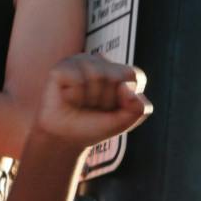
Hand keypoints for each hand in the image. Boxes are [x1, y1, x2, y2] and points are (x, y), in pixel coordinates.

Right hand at [35, 53, 152, 148]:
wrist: (67, 138)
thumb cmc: (95, 125)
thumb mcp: (124, 121)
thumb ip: (139, 108)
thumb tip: (124, 88)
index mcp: (120, 71)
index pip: (136, 76)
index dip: (127, 99)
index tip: (114, 108)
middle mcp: (100, 62)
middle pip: (114, 76)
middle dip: (107, 100)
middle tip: (95, 107)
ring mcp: (80, 61)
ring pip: (96, 75)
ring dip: (90, 98)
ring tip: (82, 103)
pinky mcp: (62, 67)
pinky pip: (77, 80)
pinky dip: (74, 96)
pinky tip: (68, 98)